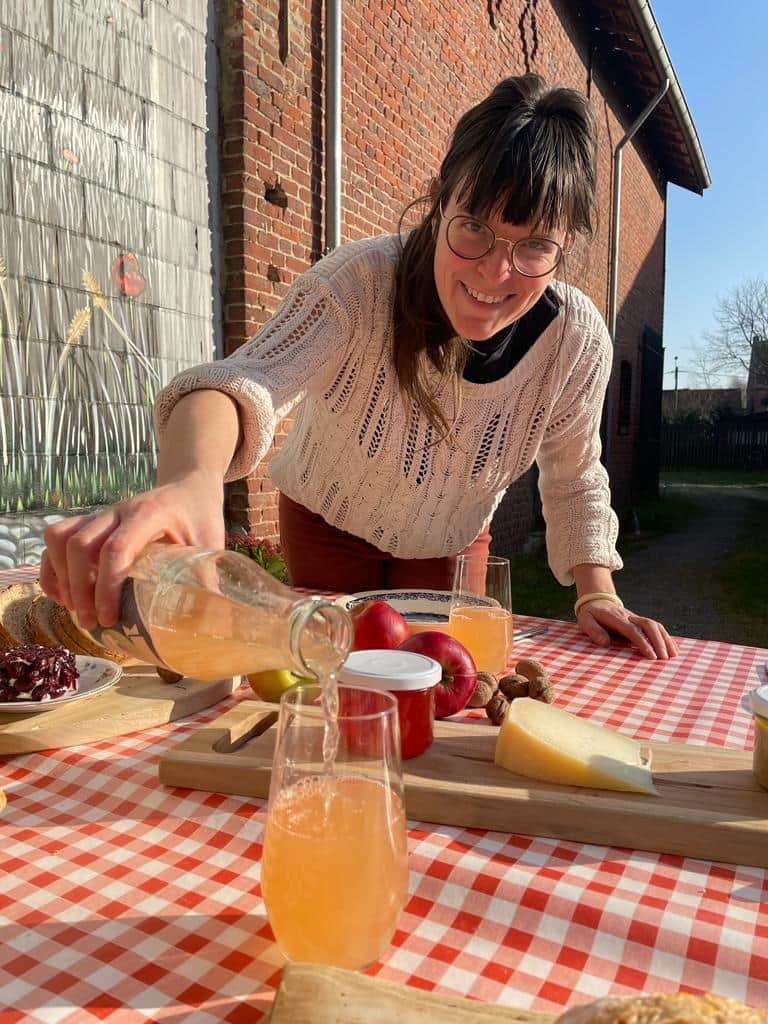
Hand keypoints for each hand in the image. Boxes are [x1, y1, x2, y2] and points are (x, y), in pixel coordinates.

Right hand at [40, 471, 225, 629]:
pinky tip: (62, 594)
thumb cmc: (200, 516)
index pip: (117, 548)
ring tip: (75, 609)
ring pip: (61, 538)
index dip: (107, 586)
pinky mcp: (92, 522)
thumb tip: (208, 625)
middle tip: (92, 622)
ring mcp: (102, 515)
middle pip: (80, 545)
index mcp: (149, 515)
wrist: (189, 486)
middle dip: (80, 588)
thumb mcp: (211, 545)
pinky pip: (58, 537)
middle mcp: (119, 511)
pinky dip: (54, 567)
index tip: (109, 617)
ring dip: (62, 576)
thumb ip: (207, 580)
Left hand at [576, 599, 678, 659]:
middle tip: (664, 659)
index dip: (643, 642)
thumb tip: (605, 643)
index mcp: (616, 618)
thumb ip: (593, 630)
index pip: (633, 630)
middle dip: (658, 642)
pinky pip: (656, 627)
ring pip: (655, 626)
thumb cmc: (590, 614)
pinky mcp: (640, 622)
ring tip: (673, 656)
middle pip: (648, 626)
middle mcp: (630, 617)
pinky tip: (673, 649)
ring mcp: (636, 618)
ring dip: (665, 640)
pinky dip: (666, 637)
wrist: (597, 601)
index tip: (651, 656)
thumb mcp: (585, 620)